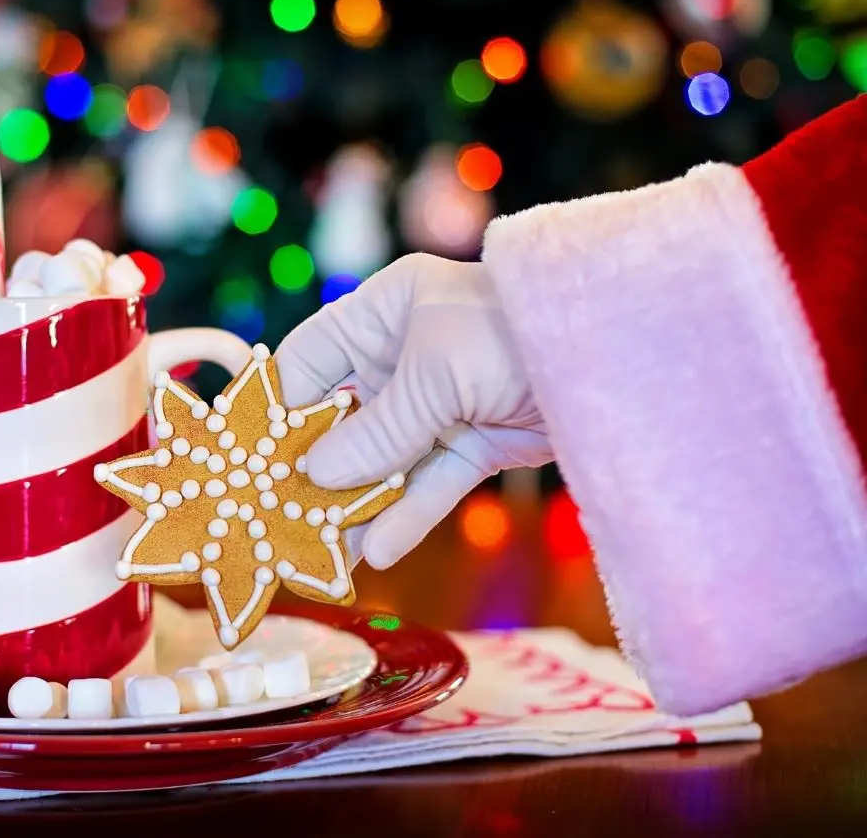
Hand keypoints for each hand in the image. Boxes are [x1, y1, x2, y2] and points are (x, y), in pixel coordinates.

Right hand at [274, 253, 552, 568]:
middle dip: (312, 470)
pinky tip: (377, 550)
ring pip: (382, 460)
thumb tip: (313, 475)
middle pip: (341, 419)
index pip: (308, 361)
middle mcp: (403, 356)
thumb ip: (377, 429)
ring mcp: (438, 402)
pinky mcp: (474, 441)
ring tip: (321, 553)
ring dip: (355, 505)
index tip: (246, 460)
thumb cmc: (516, 332)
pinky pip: (428, 482)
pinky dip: (405, 515)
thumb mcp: (437, 374)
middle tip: (276, 518)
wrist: (621, 353)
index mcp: (382, 313)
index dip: (277, 409)